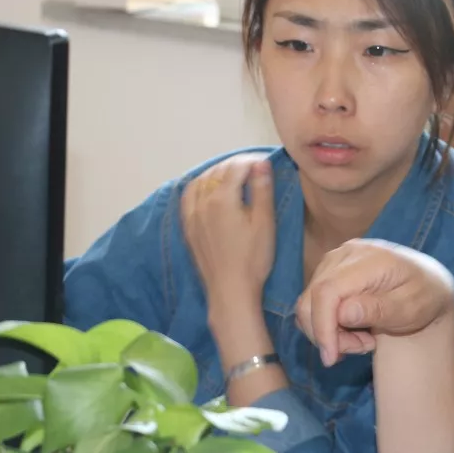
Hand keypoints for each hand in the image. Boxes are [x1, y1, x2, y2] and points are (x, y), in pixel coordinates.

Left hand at [180, 153, 275, 305]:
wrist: (230, 291)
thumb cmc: (253, 259)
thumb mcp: (265, 223)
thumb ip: (262, 190)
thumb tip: (261, 163)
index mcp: (223, 199)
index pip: (236, 168)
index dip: (252, 161)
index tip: (265, 162)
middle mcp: (203, 202)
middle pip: (217, 172)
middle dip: (235, 165)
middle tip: (253, 167)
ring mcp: (192, 215)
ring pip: (200, 181)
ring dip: (216, 172)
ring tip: (232, 174)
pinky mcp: (188, 227)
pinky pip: (188, 196)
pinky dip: (198, 185)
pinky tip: (206, 188)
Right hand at [295, 239, 453, 366]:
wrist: (427, 282)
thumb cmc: (423, 297)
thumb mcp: (411, 309)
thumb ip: (378, 310)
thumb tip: (343, 313)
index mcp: (370, 258)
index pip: (328, 291)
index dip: (323, 327)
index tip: (331, 358)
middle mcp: (346, 253)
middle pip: (312, 298)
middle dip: (328, 334)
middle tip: (362, 348)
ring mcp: (335, 260)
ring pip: (308, 303)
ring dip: (329, 331)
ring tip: (363, 340)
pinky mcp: (329, 270)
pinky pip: (313, 303)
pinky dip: (327, 323)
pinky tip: (353, 330)